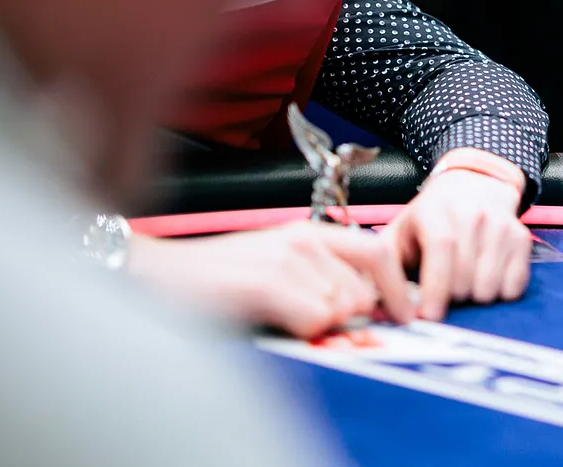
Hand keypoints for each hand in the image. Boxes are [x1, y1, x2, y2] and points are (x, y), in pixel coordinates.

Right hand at [127, 222, 413, 338]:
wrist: (158, 276)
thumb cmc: (215, 280)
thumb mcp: (277, 266)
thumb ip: (320, 278)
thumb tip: (365, 308)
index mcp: (311, 232)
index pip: (379, 251)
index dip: (398, 287)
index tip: (405, 313)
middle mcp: (306, 238)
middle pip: (364, 291)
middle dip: (349, 316)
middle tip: (311, 320)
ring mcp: (289, 257)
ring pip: (341, 308)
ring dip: (318, 324)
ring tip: (278, 314)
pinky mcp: (270, 280)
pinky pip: (315, 320)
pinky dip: (298, 329)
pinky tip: (268, 318)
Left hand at [383, 166, 530, 321]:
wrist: (474, 185)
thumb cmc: (430, 219)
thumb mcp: (400, 232)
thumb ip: (383, 265)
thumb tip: (368, 302)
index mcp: (435, 209)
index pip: (442, 247)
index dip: (436, 286)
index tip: (430, 316)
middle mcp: (472, 211)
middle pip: (465, 273)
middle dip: (452, 298)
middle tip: (444, 297)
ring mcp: (500, 223)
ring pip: (490, 283)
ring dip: (475, 297)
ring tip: (464, 286)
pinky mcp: (521, 235)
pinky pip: (515, 281)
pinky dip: (500, 293)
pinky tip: (486, 281)